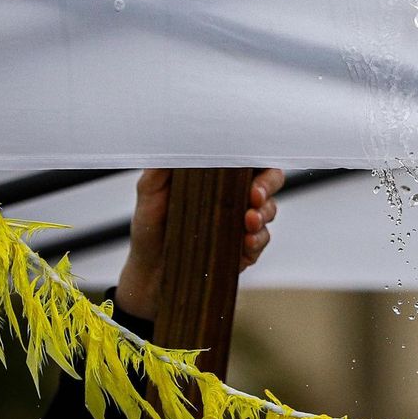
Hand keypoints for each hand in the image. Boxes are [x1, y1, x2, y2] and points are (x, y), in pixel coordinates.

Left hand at [115, 168, 284, 320]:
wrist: (148, 272)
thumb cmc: (150, 229)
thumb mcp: (149, 194)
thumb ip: (158, 171)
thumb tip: (171, 146)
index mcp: (218, 178)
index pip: (247, 159)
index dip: (256, 159)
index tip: (250, 166)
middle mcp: (234, 197)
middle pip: (269, 181)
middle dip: (268, 186)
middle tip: (254, 196)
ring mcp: (242, 224)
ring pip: (269, 210)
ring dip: (264, 213)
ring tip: (248, 221)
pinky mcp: (244, 250)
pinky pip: (261, 241)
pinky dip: (257, 240)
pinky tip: (245, 243)